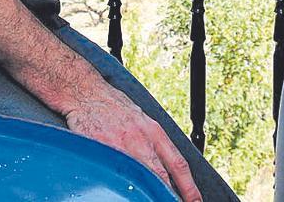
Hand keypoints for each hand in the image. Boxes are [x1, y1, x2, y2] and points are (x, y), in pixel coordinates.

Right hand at [63, 80, 200, 200]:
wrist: (87, 93)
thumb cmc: (114, 107)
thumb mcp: (141, 121)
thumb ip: (152, 142)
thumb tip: (164, 165)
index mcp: (154, 132)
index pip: (178, 164)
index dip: (188, 187)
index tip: (195, 201)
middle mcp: (142, 140)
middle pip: (161, 177)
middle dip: (170, 196)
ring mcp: (122, 147)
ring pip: (141, 179)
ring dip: (147, 194)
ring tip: (150, 201)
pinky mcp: (103, 151)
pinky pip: (115, 176)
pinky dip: (122, 187)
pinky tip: (124, 194)